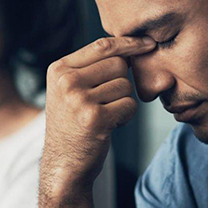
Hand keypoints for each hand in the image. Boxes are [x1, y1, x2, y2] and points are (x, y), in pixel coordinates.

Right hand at [41, 36, 155, 196]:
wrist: (64, 164)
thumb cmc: (73, 125)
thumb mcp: (69, 90)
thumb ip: (91, 67)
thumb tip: (131, 47)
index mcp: (59, 69)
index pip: (101, 46)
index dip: (128, 43)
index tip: (148, 43)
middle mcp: (66, 82)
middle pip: (118, 64)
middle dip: (121, 83)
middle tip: (107, 102)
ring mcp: (79, 100)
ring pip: (125, 86)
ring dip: (123, 102)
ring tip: (104, 115)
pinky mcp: (95, 118)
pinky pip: (130, 105)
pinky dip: (126, 117)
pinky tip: (109, 126)